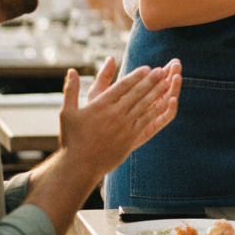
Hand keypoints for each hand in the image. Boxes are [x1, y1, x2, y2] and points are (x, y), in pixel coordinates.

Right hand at [59, 59, 180, 176]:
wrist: (79, 166)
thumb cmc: (72, 139)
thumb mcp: (67, 112)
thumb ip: (71, 89)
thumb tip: (72, 70)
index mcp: (100, 105)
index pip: (122, 85)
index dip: (136, 75)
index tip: (147, 68)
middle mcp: (114, 114)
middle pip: (137, 92)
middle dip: (151, 80)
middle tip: (162, 71)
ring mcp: (124, 126)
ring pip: (145, 105)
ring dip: (157, 92)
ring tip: (168, 82)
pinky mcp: (130, 138)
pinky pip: (147, 120)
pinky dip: (157, 110)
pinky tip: (165, 104)